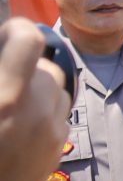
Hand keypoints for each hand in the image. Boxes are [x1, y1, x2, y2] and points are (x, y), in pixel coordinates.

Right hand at [0, 18, 70, 180]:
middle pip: (47, 66)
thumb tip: (7, 46)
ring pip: (57, 90)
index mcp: (5, 96)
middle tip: (6, 78)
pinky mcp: (57, 149)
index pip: (29, 40)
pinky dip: (42, 113)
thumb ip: (0, 74)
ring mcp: (51, 131)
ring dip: (38, 89)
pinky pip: (58, 115)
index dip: (17, 31)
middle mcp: (34, 110)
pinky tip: (18, 128)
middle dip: (26, 67)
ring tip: (10, 105)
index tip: (8, 35)